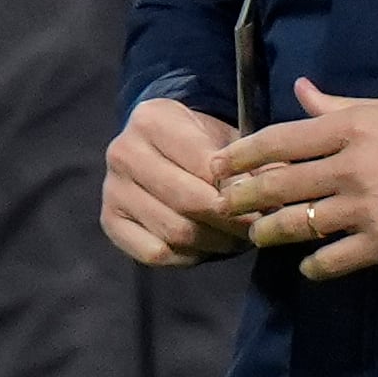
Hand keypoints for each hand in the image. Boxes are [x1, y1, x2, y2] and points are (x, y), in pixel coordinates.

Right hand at [103, 98, 251, 266]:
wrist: (162, 149)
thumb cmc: (203, 144)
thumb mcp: (227, 138)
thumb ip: (250, 163)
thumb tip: (267, 195)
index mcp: (152, 119)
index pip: (203, 164)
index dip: (238, 189)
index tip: (264, 203)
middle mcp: (123, 151)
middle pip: (187, 201)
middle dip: (229, 221)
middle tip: (256, 228)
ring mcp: (112, 188)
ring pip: (174, 231)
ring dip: (214, 241)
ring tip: (236, 238)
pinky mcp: (110, 220)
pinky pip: (154, 253)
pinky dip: (186, 257)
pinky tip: (203, 246)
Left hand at [217, 78, 377, 279]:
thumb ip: (340, 105)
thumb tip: (301, 90)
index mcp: (353, 128)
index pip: (282, 140)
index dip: (244, 154)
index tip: (220, 165)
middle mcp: (352, 167)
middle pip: (280, 184)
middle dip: (243, 197)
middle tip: (222, 205)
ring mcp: (367, 208)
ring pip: (300, 224)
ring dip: (270, 232)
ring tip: (256, 235)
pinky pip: (334, 260)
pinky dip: (315, 267)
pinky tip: (307, 268)